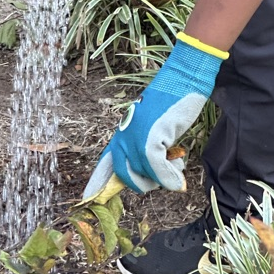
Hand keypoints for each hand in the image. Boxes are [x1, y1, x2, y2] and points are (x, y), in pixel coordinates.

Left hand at [83, 34, 226, 195]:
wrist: (186, 76)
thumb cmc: (176, 98)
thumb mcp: (157, 124)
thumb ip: (149, 144)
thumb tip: (154, 173)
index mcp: (125, 130)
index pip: (106, 161)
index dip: (97, 181)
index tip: (87, 197)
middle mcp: (125, 134)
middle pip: (123, 175)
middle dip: (142, 184)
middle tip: (163, 179)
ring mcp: (136, 137)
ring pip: (143, 176)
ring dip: (163, 180)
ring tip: (177, 167)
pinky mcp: (150, 139)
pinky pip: (157, 171)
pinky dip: (170, 178)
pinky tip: (178, 175)